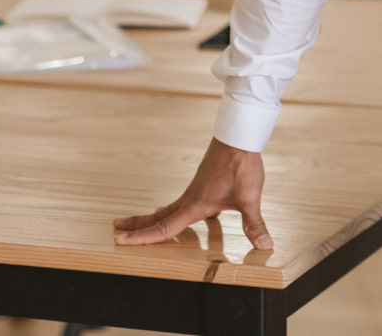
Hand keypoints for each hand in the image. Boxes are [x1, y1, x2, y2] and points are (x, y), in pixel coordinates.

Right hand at [113, 137, 271, 248]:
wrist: (239, 136)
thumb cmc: (241, 165)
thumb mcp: (250, 197)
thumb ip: (254, 224)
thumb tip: (265, 246)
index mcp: (195, 205)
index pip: (164, 227)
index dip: (143, 237)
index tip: (121, 240)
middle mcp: (191, 197)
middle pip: (158, 216)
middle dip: (138, 224)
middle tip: (116, 228)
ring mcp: (195, 188)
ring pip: (169, 207)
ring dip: (153, 216)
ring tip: (139, 222)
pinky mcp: (203, 182)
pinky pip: (182, 200)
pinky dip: (172, 209)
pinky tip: (179, 210)